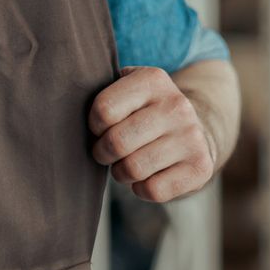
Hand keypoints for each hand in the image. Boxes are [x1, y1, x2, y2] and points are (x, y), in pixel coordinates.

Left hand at [89, 66, 223, 202]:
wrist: (198, 131)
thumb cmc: (146, 112)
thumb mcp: (128, 89)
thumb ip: (102, 89)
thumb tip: (68, 103)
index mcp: (153, 79)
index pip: (103, 110)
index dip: (93, 126)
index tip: (100, 129)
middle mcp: (177, 105)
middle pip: (116, 142)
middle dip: (103, 153)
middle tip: (106, 153)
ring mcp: (192, 136)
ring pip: (133, 168)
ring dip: (120, 172)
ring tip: (125, 164)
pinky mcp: (200, 167)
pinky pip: (153, 190)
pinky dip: (141, 189)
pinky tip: (147, 176)